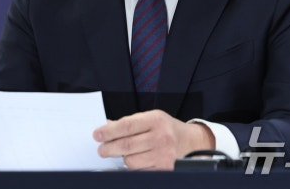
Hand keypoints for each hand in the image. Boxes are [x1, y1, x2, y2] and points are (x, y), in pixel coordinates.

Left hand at [93, 110, 214, 169]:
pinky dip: (133, 167)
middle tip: (101, 149)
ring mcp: (163, 154)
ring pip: (131, 161)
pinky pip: (140, 171)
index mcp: (156, 120)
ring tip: (122, 154)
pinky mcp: (164, 169)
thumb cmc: (167, 129)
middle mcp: (160, 137)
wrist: (192, 142)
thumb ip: (130, 122)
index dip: (109, 131)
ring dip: (122, 158)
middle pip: (127, 145)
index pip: (126, 126)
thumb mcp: (151, 118)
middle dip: (109, 148)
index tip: (97, 135)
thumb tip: (107, 127)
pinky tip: (132, 161)